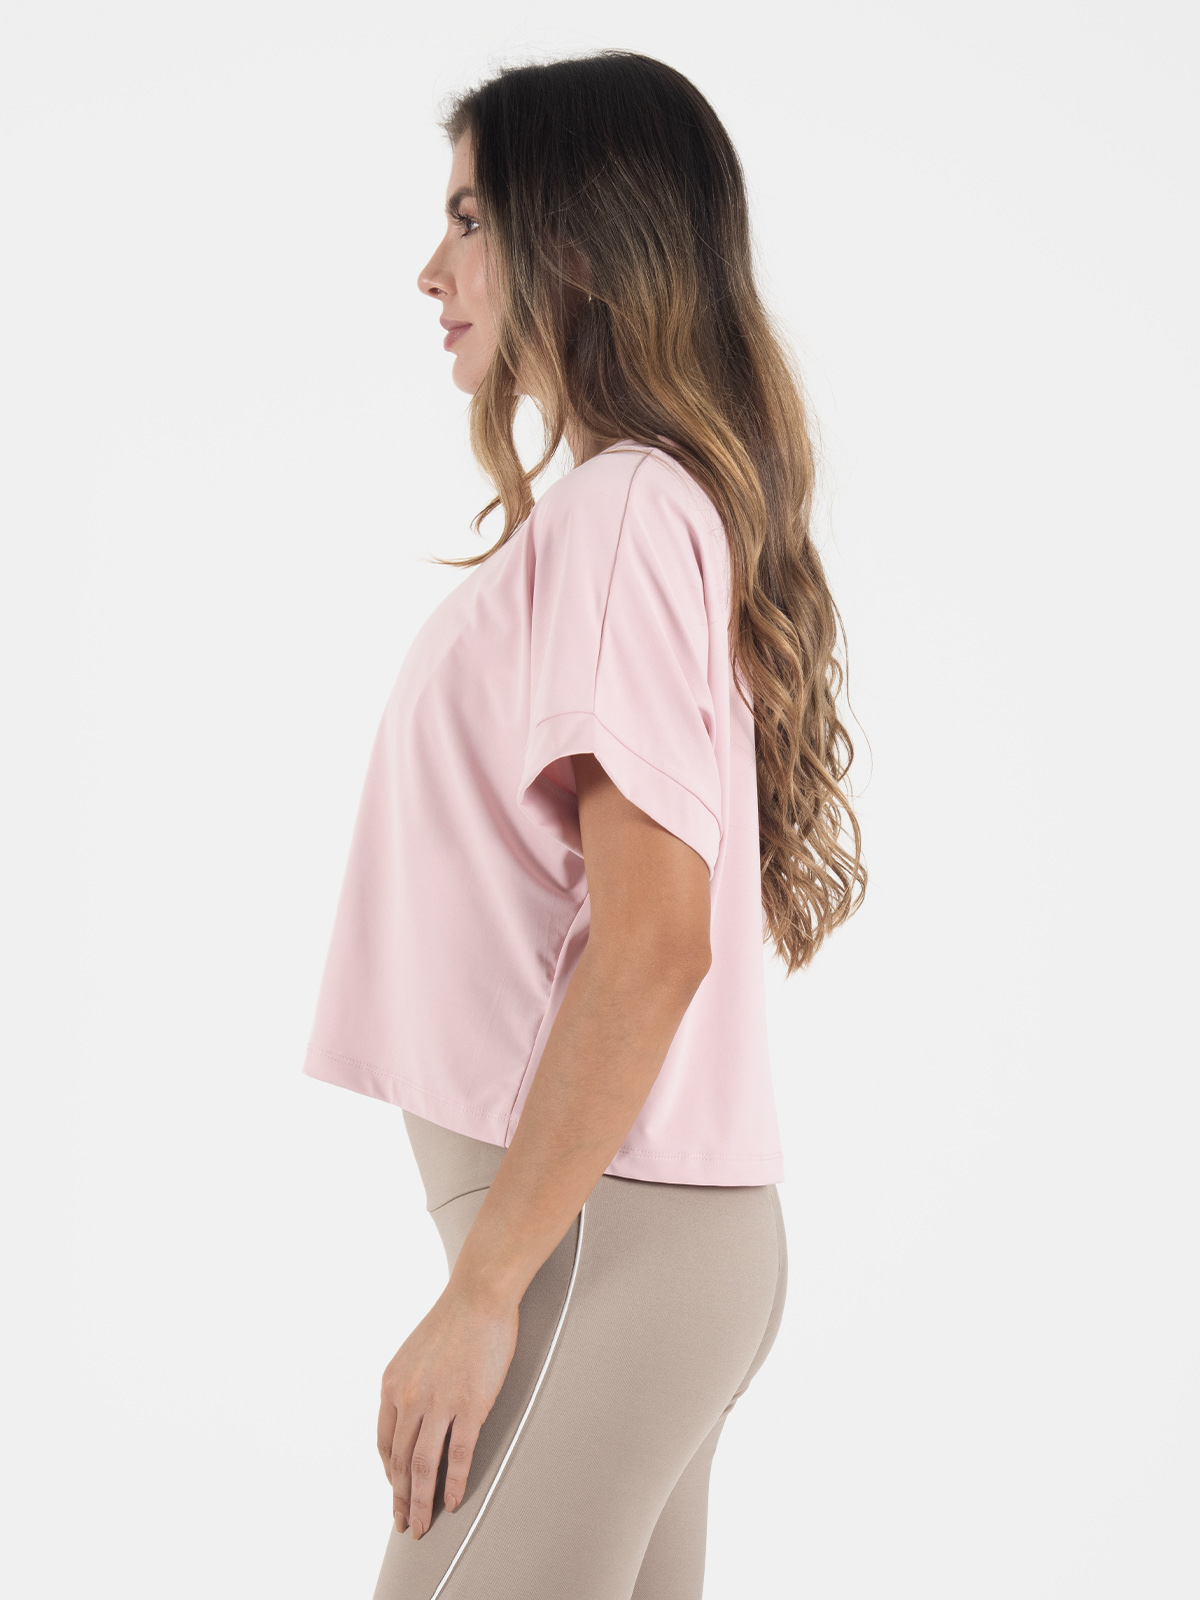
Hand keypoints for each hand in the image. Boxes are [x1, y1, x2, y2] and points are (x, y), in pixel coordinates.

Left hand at [377, 1284, 519, 1538]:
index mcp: (392, 1384)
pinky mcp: (469, 1406)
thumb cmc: (454, 1318)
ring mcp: (439, 1404)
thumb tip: (414, 1412)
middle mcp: (409, 1398)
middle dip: (400, 1497)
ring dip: (421, 1502)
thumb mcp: (415, 1352)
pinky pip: (458, 1456)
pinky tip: (453, 1501)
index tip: (394, 1490)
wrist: (479, 1295)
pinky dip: (454, 1484)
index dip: (389, 1473)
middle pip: (400, 1462)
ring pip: (423, 1467)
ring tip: (422, 1525)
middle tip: (404, 1523)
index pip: (385, 1442)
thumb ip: (409, 1384)